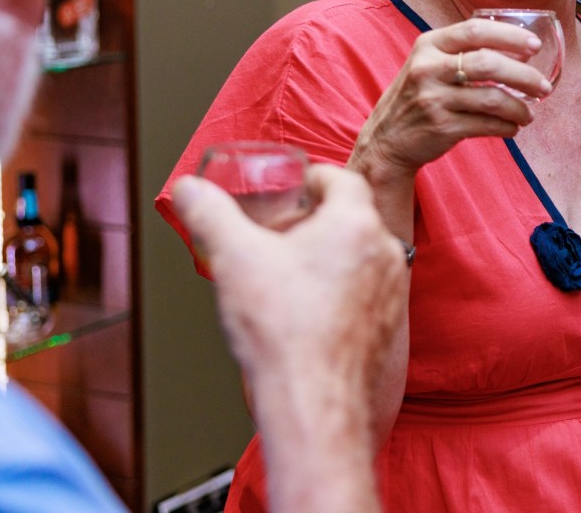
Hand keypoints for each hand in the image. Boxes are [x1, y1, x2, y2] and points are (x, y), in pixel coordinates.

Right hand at [169, 164, 406, 410]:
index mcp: (355, 224)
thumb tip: (188, 189)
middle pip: (352, 218)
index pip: (343, 180)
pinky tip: (308, 311)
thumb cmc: (282, 330)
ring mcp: (393, 291)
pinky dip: (341, 292)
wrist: (312, 402)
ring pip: (361, 258)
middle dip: (317, 220)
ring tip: (291, 274)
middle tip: (283, 232)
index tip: (293, 189)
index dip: (314, 180)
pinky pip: (366, 294)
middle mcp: (385, 252)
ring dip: (331, 257)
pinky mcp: (389, 326)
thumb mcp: (233, 258)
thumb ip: (209, 214)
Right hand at [351, 18, 551, 180]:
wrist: (385, 140)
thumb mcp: (428, 63)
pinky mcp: (441, 127)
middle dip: (524, 76)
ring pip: (491, 99)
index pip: (475, 31)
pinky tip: (513, 127)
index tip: (535, 46)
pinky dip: (506, 127)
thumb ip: (462, 51)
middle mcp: (428, 68)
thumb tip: (520, 50)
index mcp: (428, 45)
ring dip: (519, 108)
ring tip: (529, 114)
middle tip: (544, 86)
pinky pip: (486, 125)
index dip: (510, 36)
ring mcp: (433, 99)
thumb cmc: (418, 96)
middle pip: (488, 64)